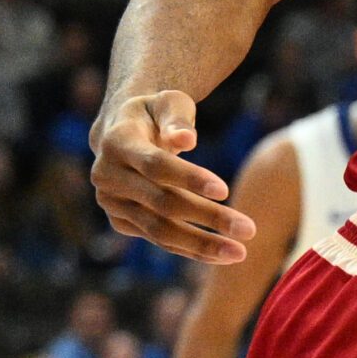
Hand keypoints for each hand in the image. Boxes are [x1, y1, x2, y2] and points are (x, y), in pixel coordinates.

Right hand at [89, 90, 254, 263]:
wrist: (122, 130)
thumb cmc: (156, 113)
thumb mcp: (168, 103)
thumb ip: (177, 119)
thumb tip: (187, 139)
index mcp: (117, 141)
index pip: (155, 165)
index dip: (189, 178)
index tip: (226, 191)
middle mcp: (107, 175)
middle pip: (161, 203)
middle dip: (207, 217)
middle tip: (249, 229)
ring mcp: (111, 202)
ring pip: (158, 230)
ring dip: (200, 244)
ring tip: (240, 253)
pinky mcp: (120, 221)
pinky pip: (159, 239)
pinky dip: (189, 248)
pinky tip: (220, 254)